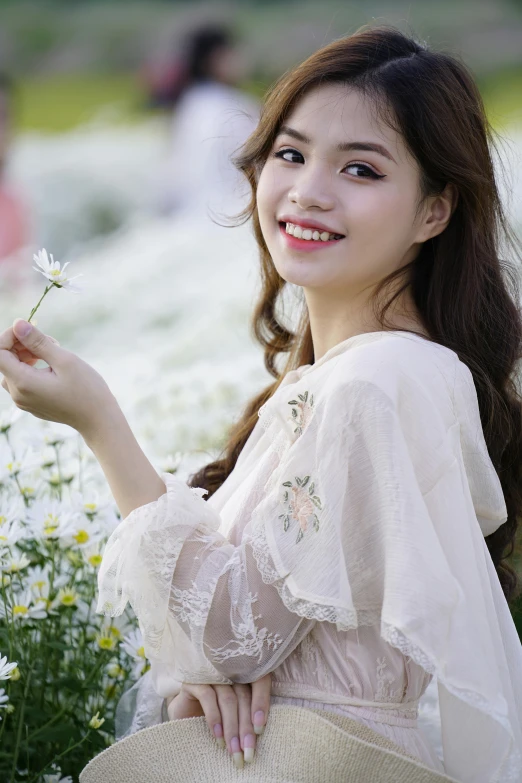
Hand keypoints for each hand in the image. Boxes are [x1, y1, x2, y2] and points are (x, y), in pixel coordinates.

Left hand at [0, 319, 116, 438]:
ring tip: (53, 353)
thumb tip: (18, 324)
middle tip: (49, 341)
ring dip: (27, 356)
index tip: (30, 330)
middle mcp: (18, 395)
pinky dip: (32, 368)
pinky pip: (23, 381)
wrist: (98, 420)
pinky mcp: (32, 404)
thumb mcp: (64, 360)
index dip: (9, 337)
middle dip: (21, 345)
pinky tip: (53, 367)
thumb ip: (38, 341)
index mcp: (23, 382)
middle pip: (5, 361)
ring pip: (13, 370)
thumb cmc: (86, 390)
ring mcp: (24, 402)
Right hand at [166, 675, 270, 768]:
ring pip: (228, 699)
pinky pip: (207, 698)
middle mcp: (228, 671)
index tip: (260, 730)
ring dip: (232, 727)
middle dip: (246, 726)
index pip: (260, 682)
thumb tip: (260, 736)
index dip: (262, 704)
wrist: (182, 715)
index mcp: (243, 675)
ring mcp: (211, 674)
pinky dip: (214, 718)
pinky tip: (218, 736)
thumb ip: (247, 719)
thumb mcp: (234, 717)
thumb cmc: (214, 718)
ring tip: (233, 749)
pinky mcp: (194, 681)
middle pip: (244, 696)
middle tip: (248, 751)